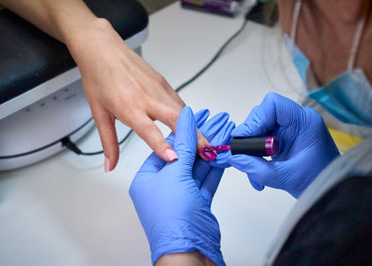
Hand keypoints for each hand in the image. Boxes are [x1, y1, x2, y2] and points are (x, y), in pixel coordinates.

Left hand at [66, 19, 209, 170]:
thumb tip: (110, 164)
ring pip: (183, 110)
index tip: (175, 158)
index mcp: (129, 107)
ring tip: (205, 144)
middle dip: (194, 137)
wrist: (102, 49)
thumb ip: (109, 143)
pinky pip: (179, 102)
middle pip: (177, 119)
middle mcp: (147, 97)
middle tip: (207, 153)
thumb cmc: (99, 78)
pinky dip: (188, 116)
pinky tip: (191, 125)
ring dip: (195, 128)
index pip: (150, 131)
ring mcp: (158, 88)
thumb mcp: (99, 113)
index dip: (163, 146)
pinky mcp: (164, 82)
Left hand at [129, 107, 233, 264]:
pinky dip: (216, 165)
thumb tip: (185, 120)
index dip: (182, 129)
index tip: (196, 116)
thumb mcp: (175, 175)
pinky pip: (206, 178)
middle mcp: (163, 186)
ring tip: (224, 130)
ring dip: (211, 149)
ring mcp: (181, 195)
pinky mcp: (197, 202)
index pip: (165, 146)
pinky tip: (224, 152)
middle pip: (184, 154)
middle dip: (201, 137)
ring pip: (198, 166)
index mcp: (147, 178)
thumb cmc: (172, 220)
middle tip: (215, 120)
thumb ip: (183, 145)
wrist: (188, 252)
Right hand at [227, 93, 339, 197]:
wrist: (332, 192)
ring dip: (251, 150)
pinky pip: (262, 140)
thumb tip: (233, 158)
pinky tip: (258, 174)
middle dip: (250, 137)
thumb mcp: (286, 177)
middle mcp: (296, 120)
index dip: (255, 119)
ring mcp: (289, 129)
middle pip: (262, 115)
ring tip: (253, 172)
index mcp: (304, 122)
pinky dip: (256, 156)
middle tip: (245, 157)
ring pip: (259, 128)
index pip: (273, 105)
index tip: (244, 138)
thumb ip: (257, 169)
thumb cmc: (318, 181)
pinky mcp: (283, 139)